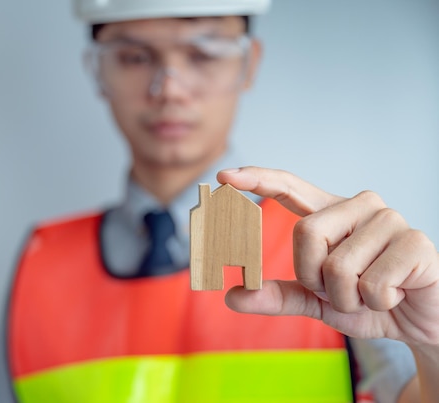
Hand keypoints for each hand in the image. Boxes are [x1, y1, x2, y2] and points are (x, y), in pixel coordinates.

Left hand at [216, 166, 438, 346]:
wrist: (419, 323)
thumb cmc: (367, 301)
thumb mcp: (316, 300)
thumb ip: (277, 295)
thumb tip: (231, 296)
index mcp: (331, 213)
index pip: (290, 187)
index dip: (258, 179)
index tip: (225, 176)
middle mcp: (359, 206)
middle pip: (305, 234)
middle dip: (315, 277)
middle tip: (342, 290)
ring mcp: (389, 219)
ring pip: (337, 265)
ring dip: (347, 297)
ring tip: (370, 293)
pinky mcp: (415, 241)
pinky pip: (371, 283)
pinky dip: (376, 303)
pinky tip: (395, 295)